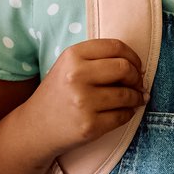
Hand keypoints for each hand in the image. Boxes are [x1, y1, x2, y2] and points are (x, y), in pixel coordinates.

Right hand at [19, 39, 145, 154]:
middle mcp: (76, 76)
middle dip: (136, 77)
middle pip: (124, 68)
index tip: (136, 65)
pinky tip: (125, 111)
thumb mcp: (68, 66)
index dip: (133, 56)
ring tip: (135, 98)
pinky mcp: (90, 125)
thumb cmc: (58, 94)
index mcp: (72, 56)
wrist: (35, 127)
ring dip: (136, 97)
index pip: (115, 46)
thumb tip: (137, 67)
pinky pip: (123, 116)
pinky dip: (129, 113)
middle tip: (137, 83)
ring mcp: (83, 102)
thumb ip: (97, 59)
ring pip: (127, 95)